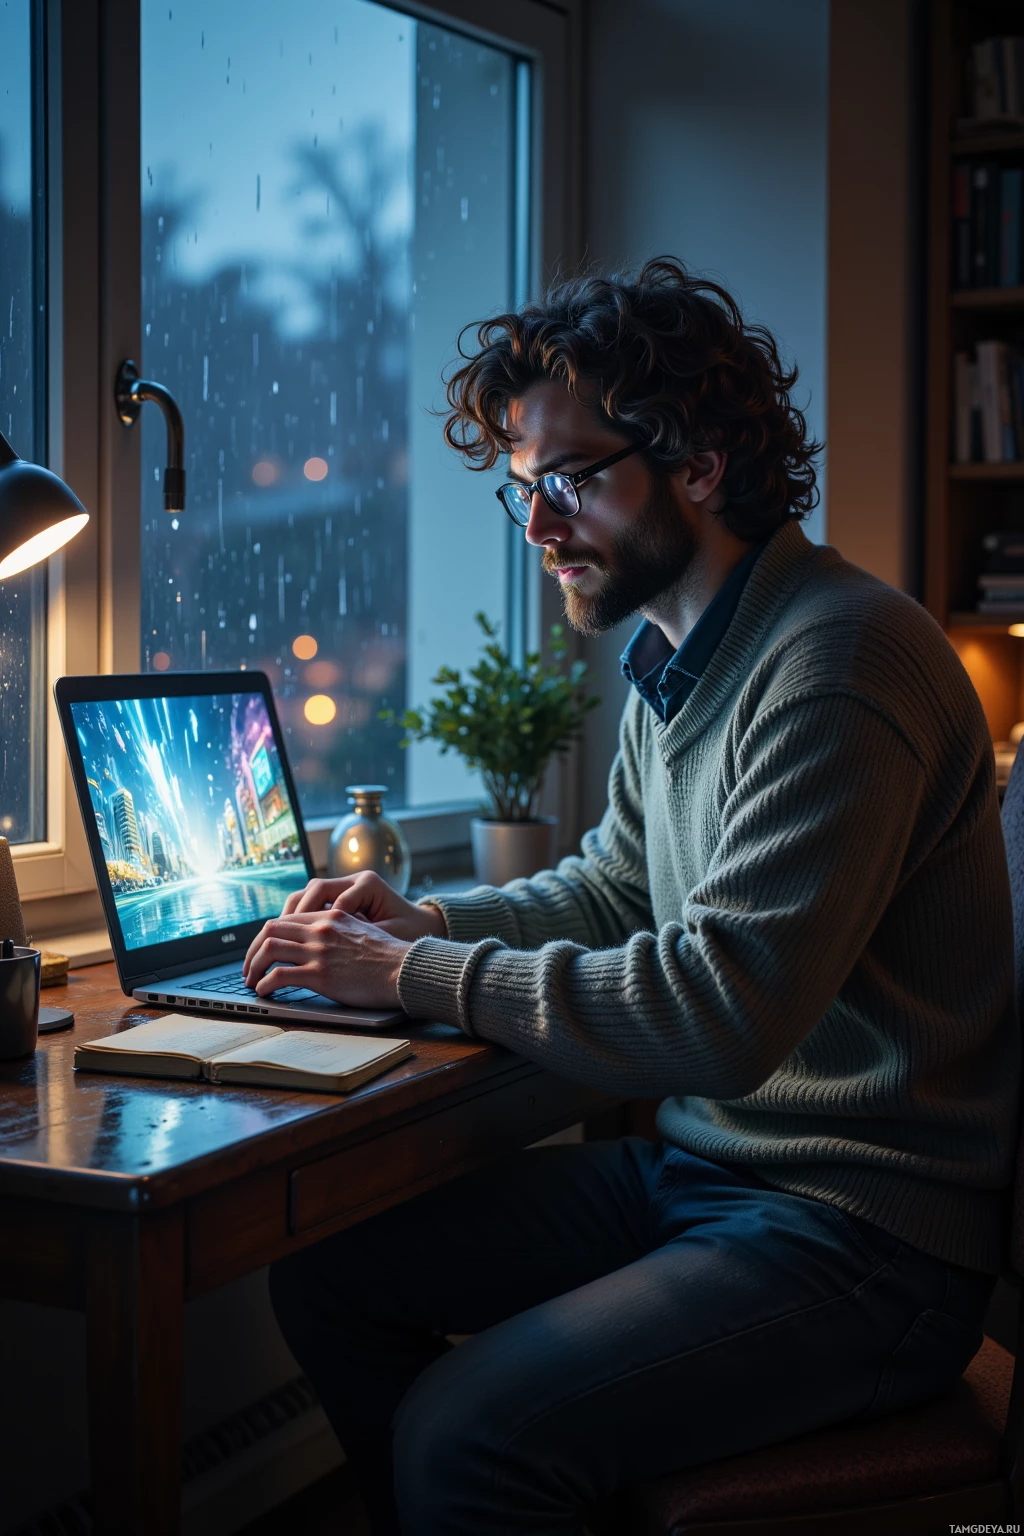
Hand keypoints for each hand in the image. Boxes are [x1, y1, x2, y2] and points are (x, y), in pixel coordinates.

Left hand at [242, 907, 411, 1008]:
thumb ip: (338, 930)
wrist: (405, 970)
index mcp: (330, 916)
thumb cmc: (389, 956)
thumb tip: (321, 941)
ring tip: (252, 981)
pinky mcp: (319, 975)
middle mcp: (320, 930)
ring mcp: (318, 952)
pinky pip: (279, 976)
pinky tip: (264, 992)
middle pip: (270, 930)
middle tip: (249, 967)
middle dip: (253, 950)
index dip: (268, 935)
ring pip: (268, 950)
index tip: (262, 950)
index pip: (286, 918)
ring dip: (253, 966)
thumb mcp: (362, 929)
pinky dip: (265, 984)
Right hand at [277, 873, 446, 941]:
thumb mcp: (388, 937)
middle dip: (294, 916)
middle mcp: (353, 880)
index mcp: (369, 884)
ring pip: (306, 894)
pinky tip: (287, 939)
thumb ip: (361, 938)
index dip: (318, 925)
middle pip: (312, 891)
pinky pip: (310, 904)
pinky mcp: (337, 898)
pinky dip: (297, 920)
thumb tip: (331, 950)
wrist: (420, 925)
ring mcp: (344, 886)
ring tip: (274, 941)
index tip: (307, 946)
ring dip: (289, 917)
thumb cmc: (408, 933)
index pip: (335, 901)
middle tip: (276, 940)